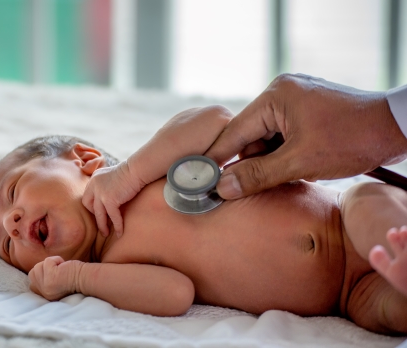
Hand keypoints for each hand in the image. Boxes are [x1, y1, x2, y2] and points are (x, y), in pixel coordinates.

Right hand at [28, 256, 81, 300]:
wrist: (86, 278)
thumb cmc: (73, 277)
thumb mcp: (54, 281)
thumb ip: (44, 279)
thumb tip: (35, 269)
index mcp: (45, 296)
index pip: (32, 284)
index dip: (40, 275)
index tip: (53, 274)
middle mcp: (45, 294)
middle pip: (33, 273)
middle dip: (45, 268)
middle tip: (58, 271)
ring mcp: (47, 286)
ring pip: (38, 266)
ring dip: (51, 263)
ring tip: (61, 269)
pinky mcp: (51, 278)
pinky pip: (47, 261)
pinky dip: (56, 260)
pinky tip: (64, 266)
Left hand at [82, 161, 143, 236]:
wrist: (137, 169)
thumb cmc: (130, 172)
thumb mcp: (113, 176)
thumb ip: (107, 185)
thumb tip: (110, 197)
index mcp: (94, 179)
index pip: (87, 195)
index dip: (92, 205)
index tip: (100, 212)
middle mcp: (94, 185)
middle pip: (88, 204)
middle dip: (94, 215)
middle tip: (101, 222)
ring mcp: (100, 192)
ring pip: (99, 214)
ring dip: (102, 225)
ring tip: (105, 233)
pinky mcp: (109, 199)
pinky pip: (112, 216)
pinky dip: (117, 225)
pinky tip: (120, 232)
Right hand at [205, 73, 406, 199]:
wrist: (397, 127)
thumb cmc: (352, 139)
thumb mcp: (300, 162)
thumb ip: (258, 175)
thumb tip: (222, 188)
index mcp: (276, 96)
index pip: (235, 131)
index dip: (217, 157)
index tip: (200, 178)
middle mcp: (282, 92)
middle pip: (250, 135)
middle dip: (252, 162)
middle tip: (251, 188)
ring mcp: (296, 99)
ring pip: (267, 138)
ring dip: (271, 161)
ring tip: (286, 177)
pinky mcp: (308, 109)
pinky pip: (283, 135)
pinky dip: (284, 154)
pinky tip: (294, 168)